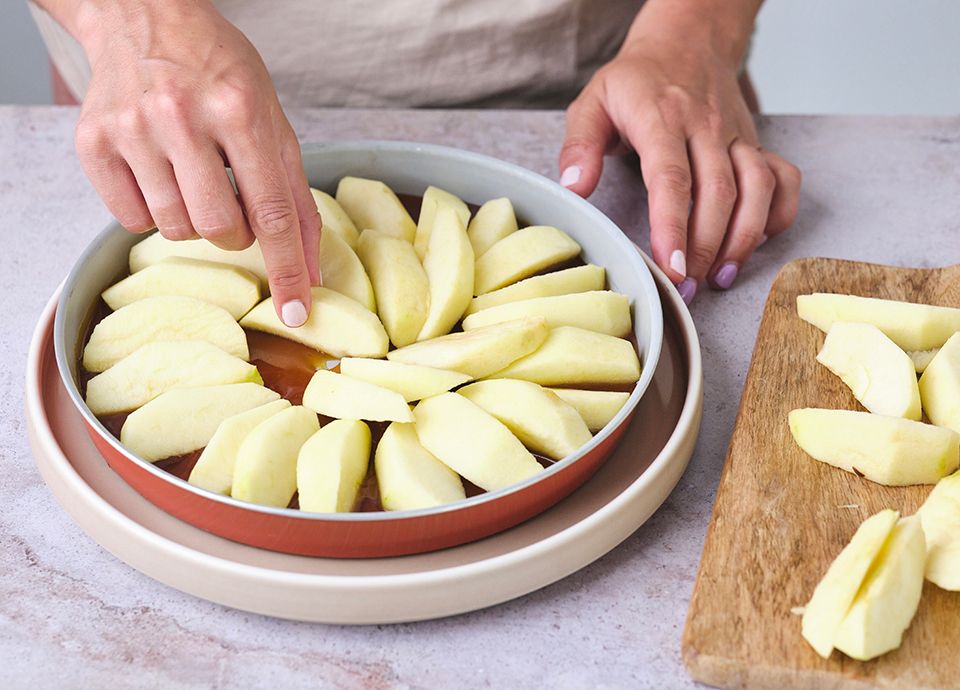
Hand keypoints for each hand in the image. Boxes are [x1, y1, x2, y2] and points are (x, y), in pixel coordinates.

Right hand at [69, 0, 318, 324]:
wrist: (144, 16)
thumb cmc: (219, 72)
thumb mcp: (272, 120)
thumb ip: (294, 195)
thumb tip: (308, 270)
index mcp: (239, 108)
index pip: (272, 212)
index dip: (287, 269)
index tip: (296, 312)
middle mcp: (182, 116)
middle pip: (221, 229)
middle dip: (236, 232)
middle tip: (230, 197)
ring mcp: (131, 128)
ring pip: (175, 230)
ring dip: (194, 219)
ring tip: (192, 174)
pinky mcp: (93, 142)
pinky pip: (132, 219)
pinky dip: (152, 210)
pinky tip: (158, 171)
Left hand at [559, 1, 799, 301]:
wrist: (687, 40)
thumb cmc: (635, 81)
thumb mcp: (593, 102)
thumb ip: (579, 145)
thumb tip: (575, 188)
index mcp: (661, 119)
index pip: (671, 178)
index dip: (673, 226)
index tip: (673, 266)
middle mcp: (705, 128)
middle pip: (717, 193)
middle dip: (707, 247)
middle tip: (689, 288)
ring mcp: (735, 136)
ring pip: (756, 189)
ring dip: (744, 239)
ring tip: (721, 278)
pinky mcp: (756, 143)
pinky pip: (784, 179)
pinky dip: (779, 214)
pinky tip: (757, 243)